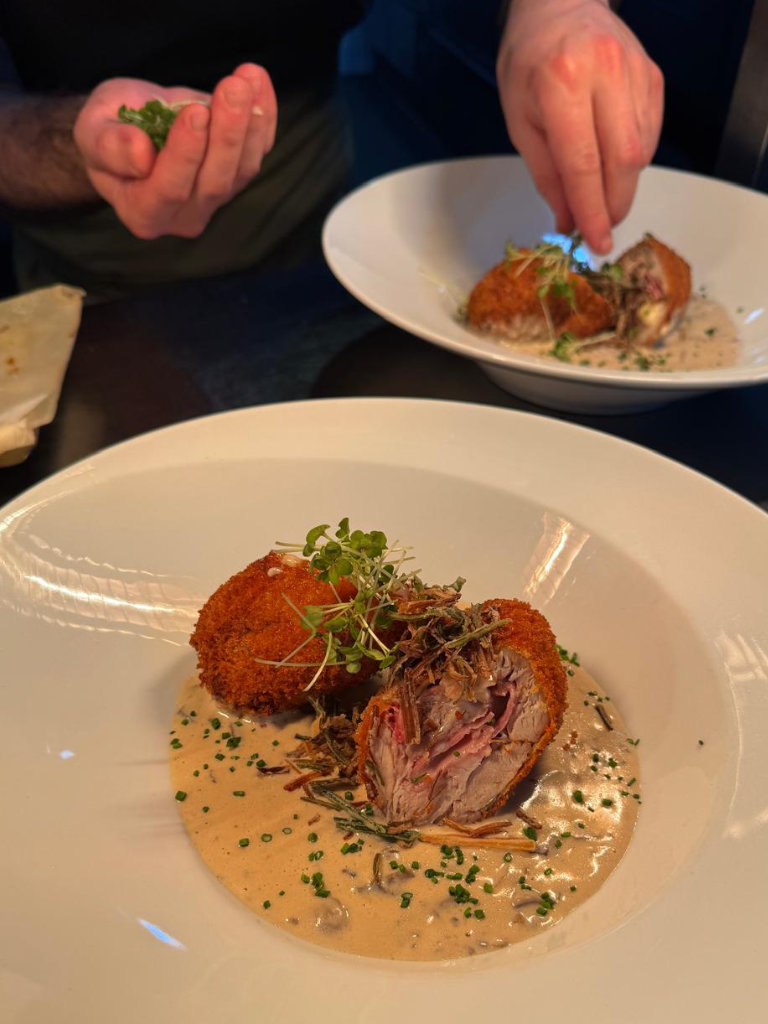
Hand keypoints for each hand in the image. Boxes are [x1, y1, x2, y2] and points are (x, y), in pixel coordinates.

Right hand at [73, 65, 276, 239]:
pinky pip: (259, 151)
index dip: (184, 154)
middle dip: (226, 135)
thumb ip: (108, 147)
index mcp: (143, 213)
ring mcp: (216, 200)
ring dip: (250, 123)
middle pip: (214, 183)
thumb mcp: (92, 132)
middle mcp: (184, 216)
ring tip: (246, 79)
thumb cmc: (107, 131)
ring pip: (243, 169)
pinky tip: (257, 81)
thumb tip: (140, 155)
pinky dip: (264, 116)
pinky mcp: (238, 175)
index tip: (194, 112)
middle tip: (232, 89)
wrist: (131, 126)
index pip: (169, 191)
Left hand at [497, 0, 662, 253]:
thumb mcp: (520, 121)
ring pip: (641, 152)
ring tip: (600, 194)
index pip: (584, 165)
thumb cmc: (529, 63)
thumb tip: (567, 222)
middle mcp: (606, 74)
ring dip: (622, 185)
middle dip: (614, 205)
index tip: (595, 244)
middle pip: (623, 161)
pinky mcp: (654, 76)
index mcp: (563, 84)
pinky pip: (650, 134)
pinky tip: (612, 162)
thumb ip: (546, 175)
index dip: (592, 211)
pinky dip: (632, 160)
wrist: (560, 4)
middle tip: (600, 229)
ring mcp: (636, 73)